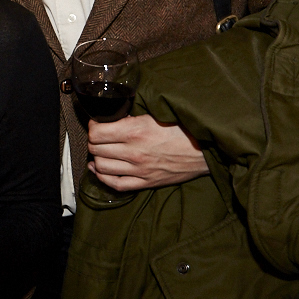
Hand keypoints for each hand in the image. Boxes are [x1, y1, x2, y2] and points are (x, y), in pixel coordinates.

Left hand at [87, 115, 208, 190]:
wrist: (205, 151)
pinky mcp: (146, 182)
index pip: (96, 132)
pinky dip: (103, 177)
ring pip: (102, 167)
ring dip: (97, 158)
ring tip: (100, 151)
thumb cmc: (183, 129)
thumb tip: (114, 116)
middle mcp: (133, 152)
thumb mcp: (155, 115)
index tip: (97, 123)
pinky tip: (99, 169)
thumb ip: (133, 117)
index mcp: (134, 132)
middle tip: (99, 136)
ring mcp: (139, 170)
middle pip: (96, 149)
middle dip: (94, 141)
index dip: (93, 126)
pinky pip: (116, 184)